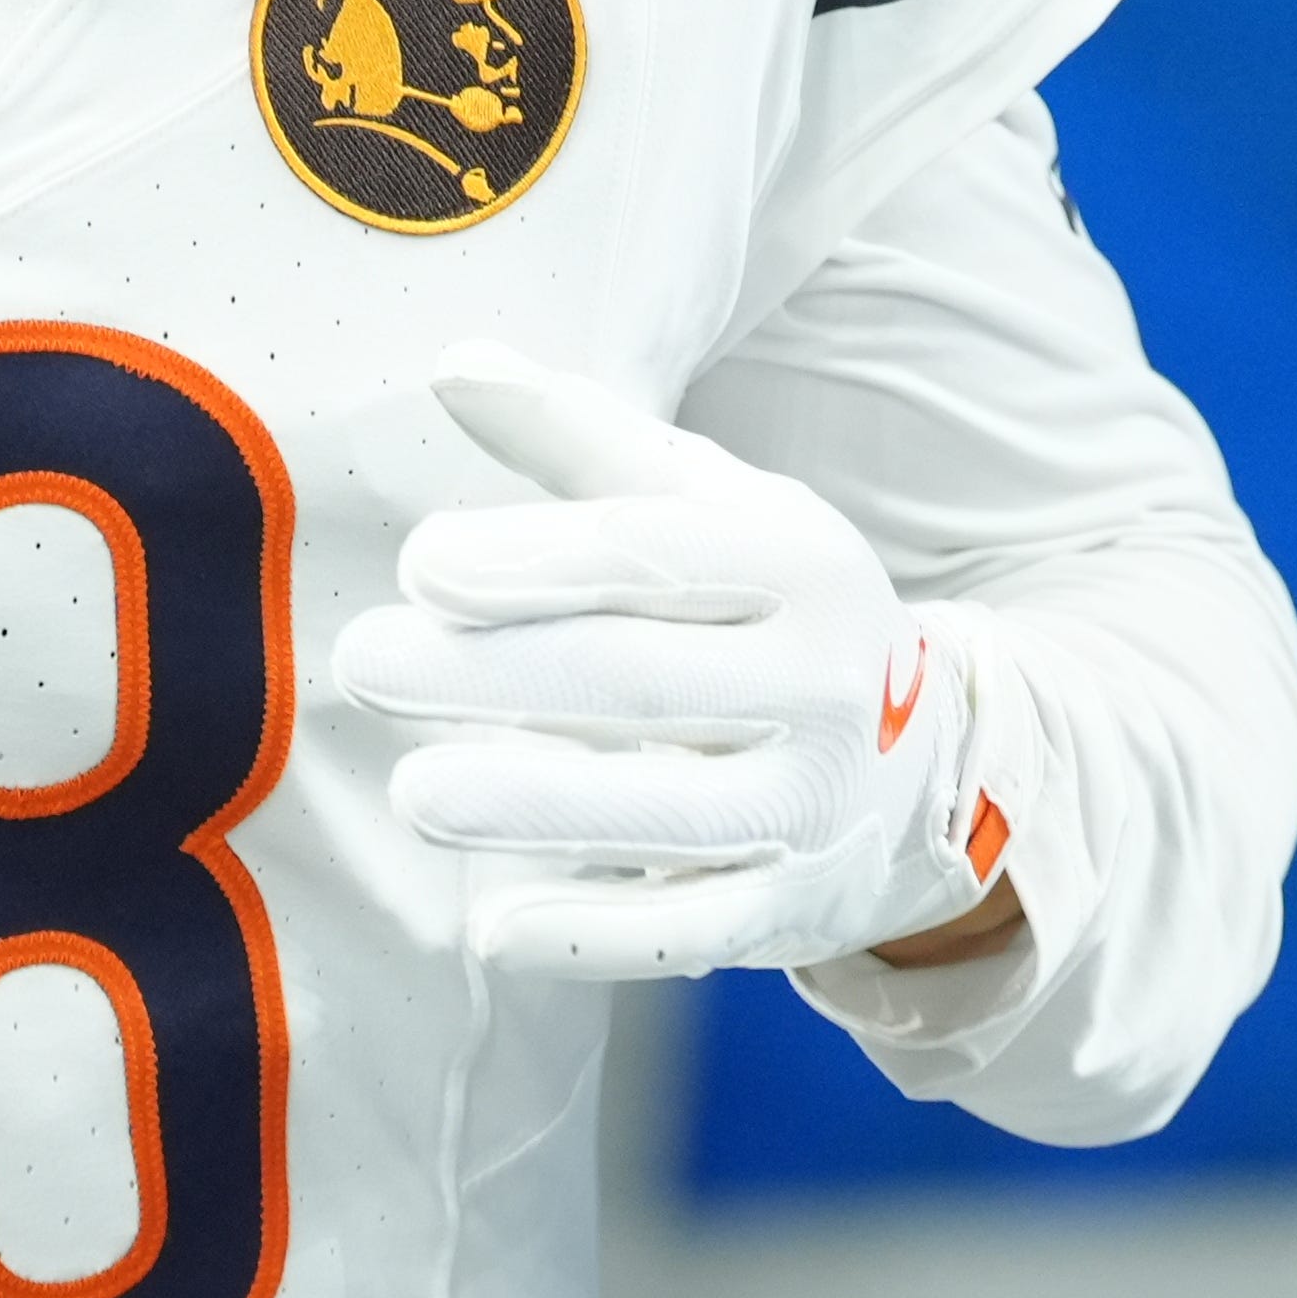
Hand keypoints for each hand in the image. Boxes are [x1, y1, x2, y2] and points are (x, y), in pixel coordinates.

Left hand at [335, 346, 1014, 977]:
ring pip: (664, 811)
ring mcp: (809, 807)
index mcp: (800, 564)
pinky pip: (686, 930)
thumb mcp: (712, 505)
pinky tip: (493, 928)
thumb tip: (454, 362)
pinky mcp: (787, 910)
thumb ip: (579, 439)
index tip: (422, 564)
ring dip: (532, 807)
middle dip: (492, 677)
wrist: (930, 759)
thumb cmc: (771, 608)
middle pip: (638, 678)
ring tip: (415, 793)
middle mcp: (822, 685)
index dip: (535, 559)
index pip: (654, 555)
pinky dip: (591, 934)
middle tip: (365, 664)